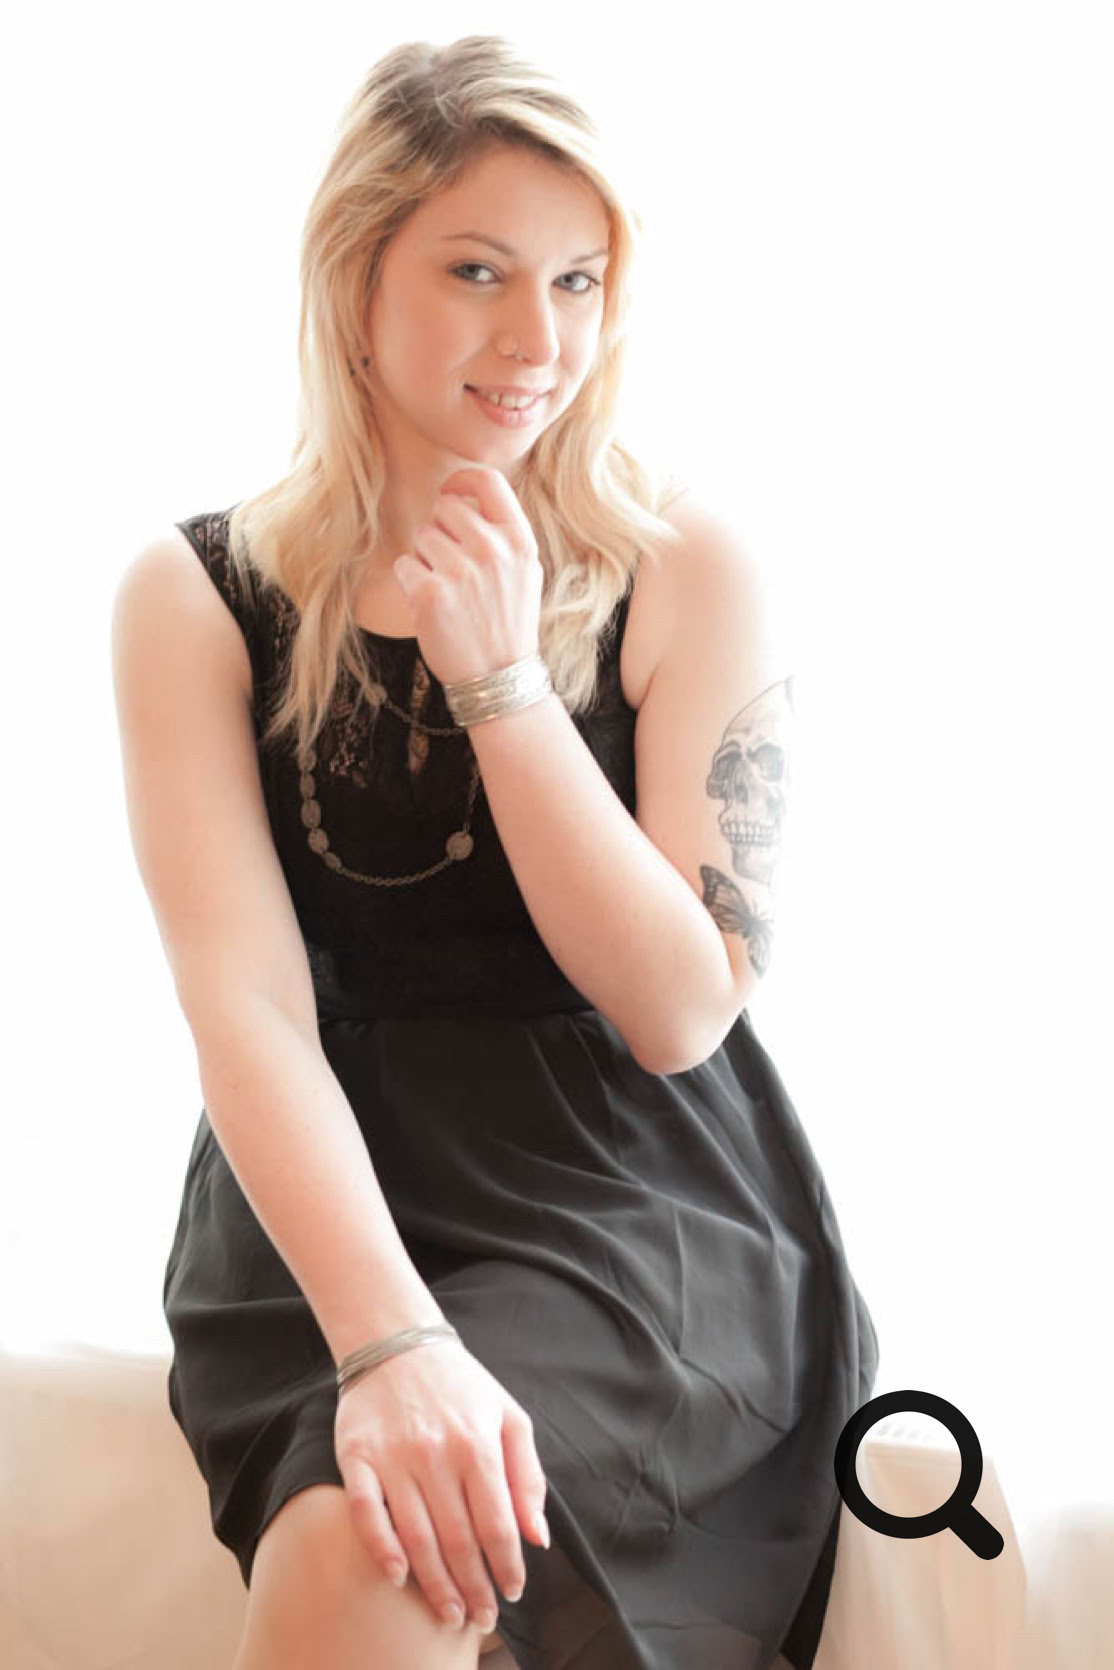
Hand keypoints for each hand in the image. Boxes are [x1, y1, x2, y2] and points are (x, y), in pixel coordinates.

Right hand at [334, 1332, 549, 1634]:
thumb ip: (527, 1476)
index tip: (512, 1592)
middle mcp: (437, 1454)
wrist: (397, 1342)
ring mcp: (394, 1457)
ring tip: (451, 1613)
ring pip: (417, 1537)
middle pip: (459, 1540)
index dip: (507, 1566)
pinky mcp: (357, 1457)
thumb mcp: (508, 1416)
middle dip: (475, 1588)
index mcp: (478, 1443)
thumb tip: (538, 1537)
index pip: (498, 1524)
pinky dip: (381, 1549)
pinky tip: (397, 1577)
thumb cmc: (460, 1384)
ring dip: (436, 1584)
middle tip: (482, 1619)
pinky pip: (367, 1514)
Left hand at [391, 466, 543, 687]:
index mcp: (519, 541)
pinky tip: (431, 604)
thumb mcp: (525, 572)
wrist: (499, 677)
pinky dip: (410, 582)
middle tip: (449, 563)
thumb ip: (501, 533)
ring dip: (425, 558)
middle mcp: (491, 550)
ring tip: (446, 589)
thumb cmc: (507, 623)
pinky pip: (404, 564)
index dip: (461, 481)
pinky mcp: (430, 593)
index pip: (488, 481)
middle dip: (440, 529)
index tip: (450, 493)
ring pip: (421, 536)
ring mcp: (460, 571)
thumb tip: (460, 497)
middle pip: (445, 508)